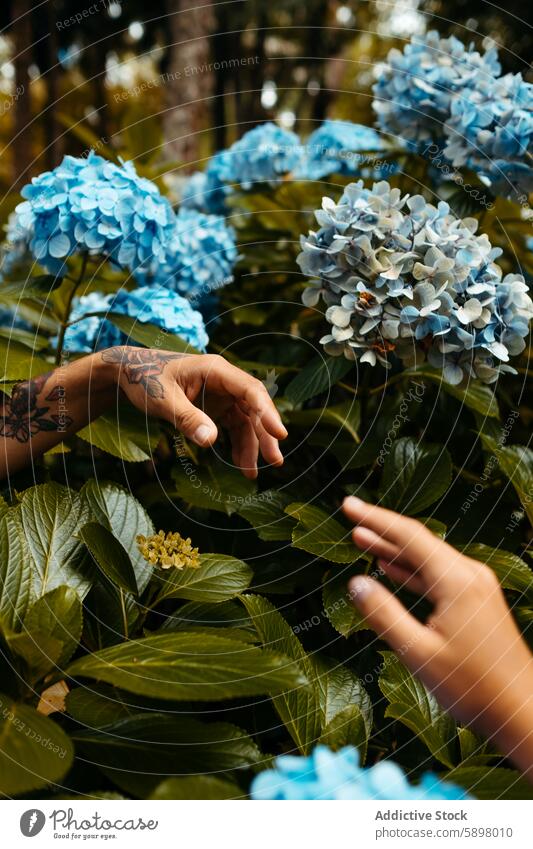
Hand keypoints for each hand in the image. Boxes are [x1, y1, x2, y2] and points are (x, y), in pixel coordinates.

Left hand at [103, 347, 286, 477]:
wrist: (131, 373)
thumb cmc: (146, 379)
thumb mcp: (164, 400)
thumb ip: (187, 419)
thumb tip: (210, 441)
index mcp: (216, 370)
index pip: (250, 391)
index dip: (267, 412)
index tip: (279, 434)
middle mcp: (224, 381)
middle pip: (254, 408)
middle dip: (264, 435)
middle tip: (275, 461)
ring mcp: (221, 394)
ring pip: (246, 420)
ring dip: (251, 445)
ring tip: (251, 473)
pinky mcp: (215, 406)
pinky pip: (233, 425)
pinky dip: (237, 444)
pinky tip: (239, 462)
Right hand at [343, 496, 532, 777]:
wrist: (522, 711)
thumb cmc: (473, 687)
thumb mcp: (419, 653)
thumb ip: (384, 614)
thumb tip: (356, 583)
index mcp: (457, 581)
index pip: (409, 535)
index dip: (375, 518)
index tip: (348, 506)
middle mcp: (470, 575)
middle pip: (419, 542)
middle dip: (382, 530)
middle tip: (350, 517)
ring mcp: (477, 587)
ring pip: (429, 559)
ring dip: (395, 551)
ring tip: (362, 539)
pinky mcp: (478, 602)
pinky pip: (439, 576)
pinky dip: (413, 571)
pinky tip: (391, 568)